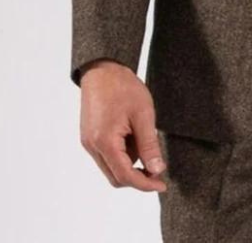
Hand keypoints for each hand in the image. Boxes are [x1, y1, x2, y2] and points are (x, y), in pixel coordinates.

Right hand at [79, 60, 166, 191]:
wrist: (102, 69)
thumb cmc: (122, 87)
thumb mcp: (142, 114)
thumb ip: (148, 144)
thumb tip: (157, 170)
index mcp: (104, 142)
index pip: (125, 176)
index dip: (145, 184)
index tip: (162, 184)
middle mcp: (92, 146)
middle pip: (116, 176)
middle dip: (138, 176)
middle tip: (157, 166)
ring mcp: (89, 142)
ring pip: (111, 166)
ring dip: (130, 161)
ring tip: (142, 134)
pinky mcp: (89, 136)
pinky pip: (107, 155)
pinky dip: (122, 152)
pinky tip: (132, 132)